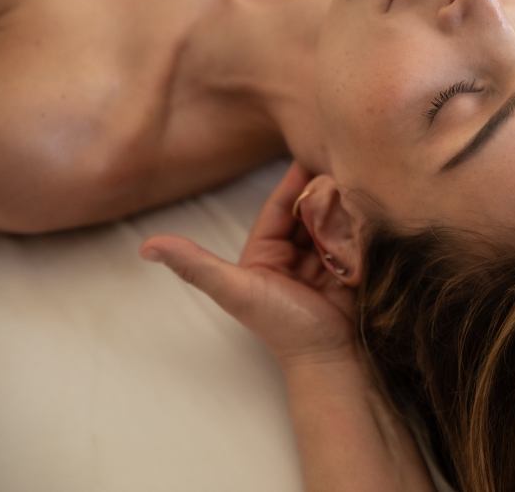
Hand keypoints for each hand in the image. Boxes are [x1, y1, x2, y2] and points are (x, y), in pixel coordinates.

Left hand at [141, 163, 356, 367]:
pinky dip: (358, 224)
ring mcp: (323, 259)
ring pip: (332, 219)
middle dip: (322, 193)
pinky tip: (368, 213)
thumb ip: (195, 265)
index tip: (311, 157)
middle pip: (308, 209)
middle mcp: (293, 252)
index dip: (295, 182)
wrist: (331, 357)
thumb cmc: (282, 326)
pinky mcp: (349, 266)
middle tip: (341, 173)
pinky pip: (353, 236)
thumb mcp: (236, 291)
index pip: (280, 206)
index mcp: (264, 252)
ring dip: (342, 207)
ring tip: (357, 191)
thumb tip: (146, 246)